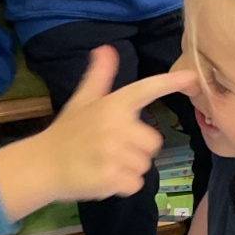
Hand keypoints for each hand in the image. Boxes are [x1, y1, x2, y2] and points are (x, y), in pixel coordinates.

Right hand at [0, 48, 198, 219]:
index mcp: (111, 105)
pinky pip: (134, 184)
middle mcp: (114, 125)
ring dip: (129, 169)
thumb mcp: (82, 100)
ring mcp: (112, 152)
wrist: (41, 165)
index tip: (193, 78)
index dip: (170, 83)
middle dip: (137, 150)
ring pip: (144, 165)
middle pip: (153, 142)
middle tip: (111, 150)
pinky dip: (122, 186)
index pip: (145, 89)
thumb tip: (106, 48)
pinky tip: (103, 178)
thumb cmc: (67, 132)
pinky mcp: (110, 177)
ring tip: (104, 163)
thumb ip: (99, 77)